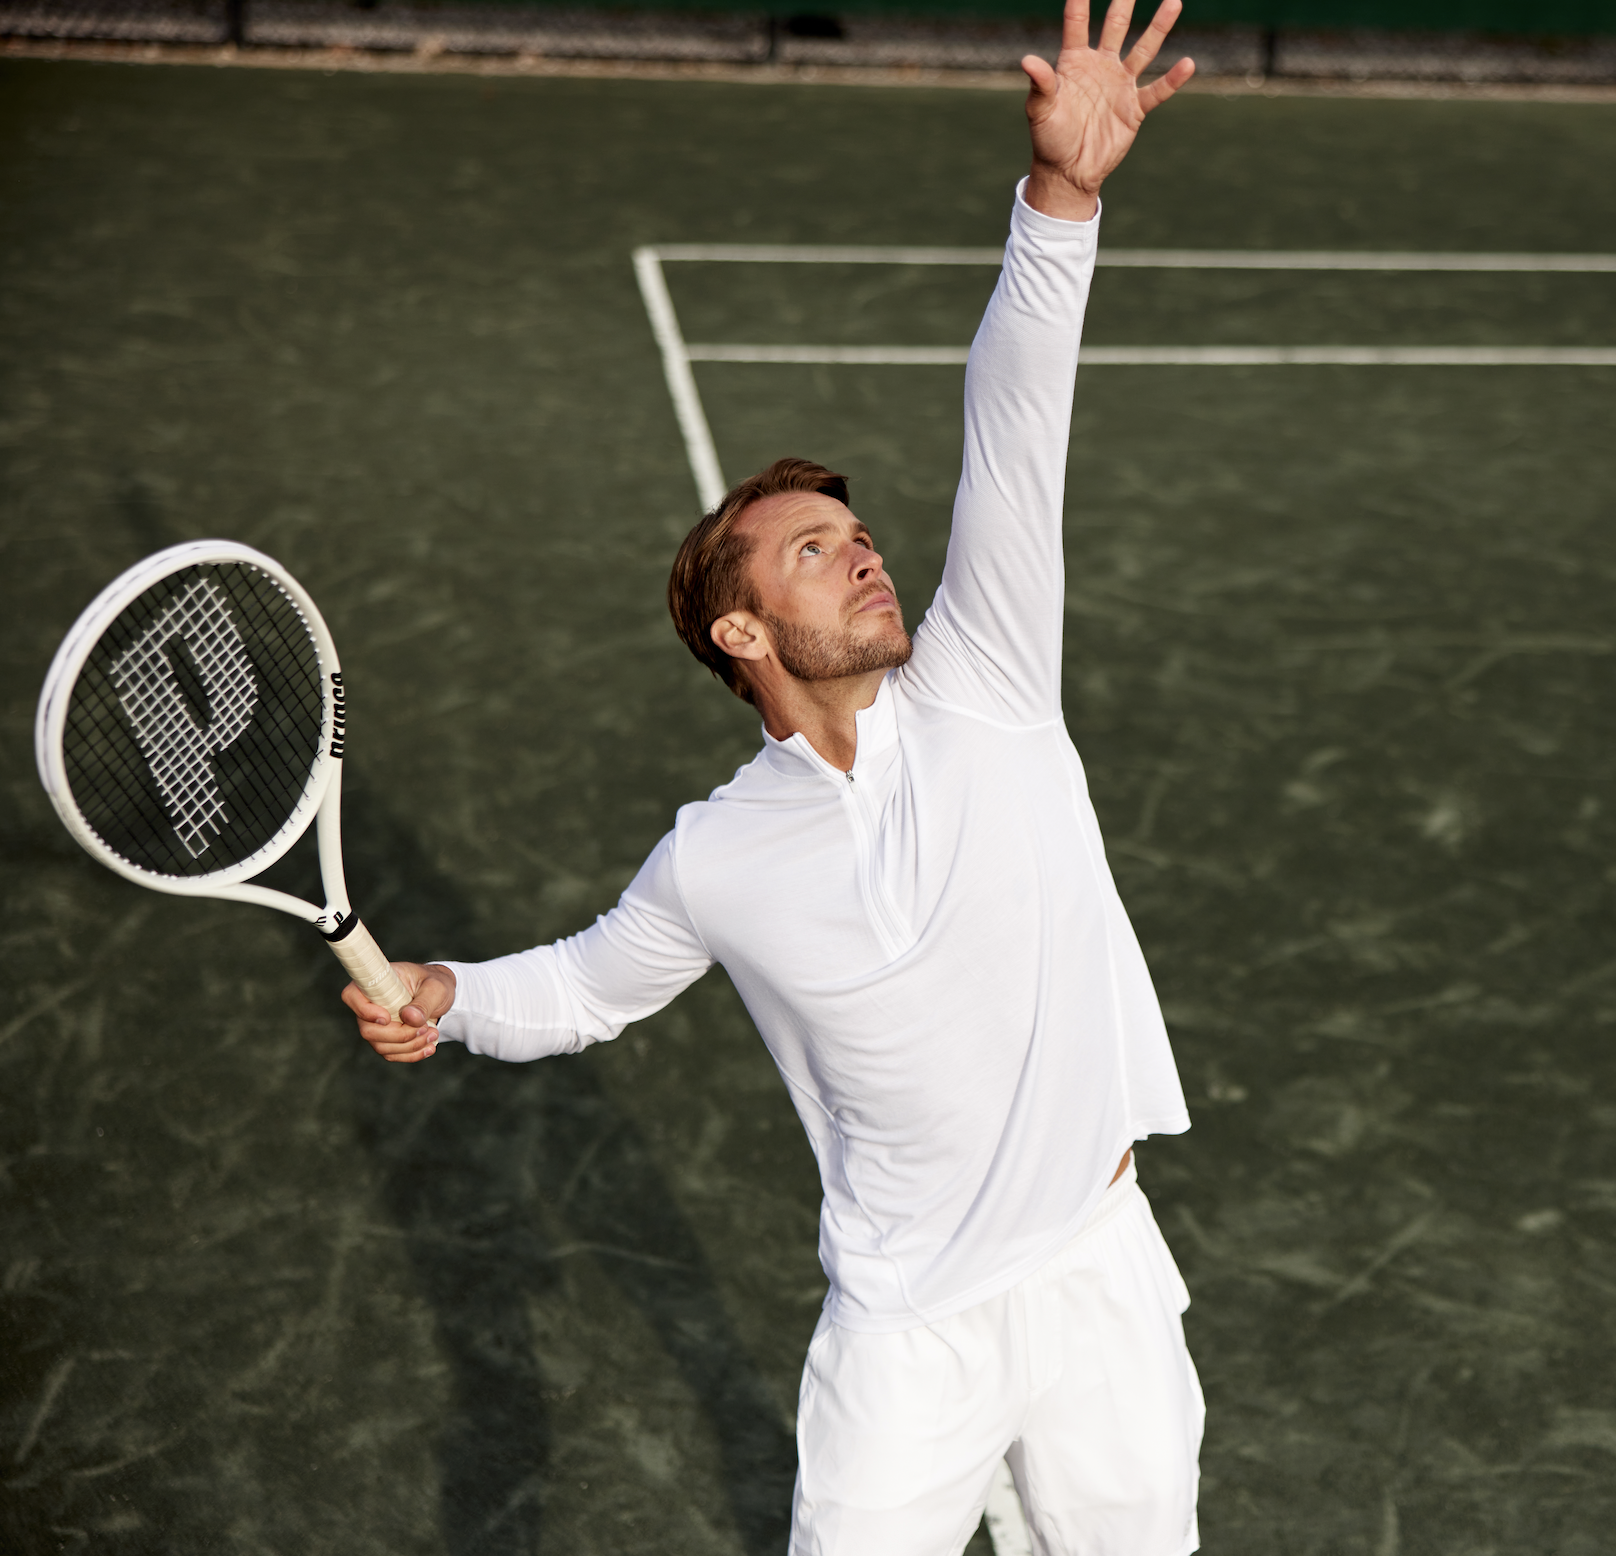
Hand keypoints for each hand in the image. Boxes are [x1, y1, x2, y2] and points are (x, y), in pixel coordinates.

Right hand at [343, 960, 456, 1063]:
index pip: (352, 996)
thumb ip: (424, 1001)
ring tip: (433, 1034)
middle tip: (425, 1028)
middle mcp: (370, 1005)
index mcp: (376, 983)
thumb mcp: (436, 987)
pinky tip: (429, 1048)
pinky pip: (391, 1054)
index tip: (387, 1018)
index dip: (364, 1011)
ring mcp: (375, 1025)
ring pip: (381, 1046)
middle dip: (399, 1035)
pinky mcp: (386, 1040)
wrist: (440, 996)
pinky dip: (412, 1054)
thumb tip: (408, 1017)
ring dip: (409, 1046)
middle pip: (368, 1030)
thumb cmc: (434, 984)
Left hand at [1021, 0, 1194, 221]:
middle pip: (1115, 26)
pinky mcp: (1134, 108)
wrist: (1068, 171)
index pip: (1078, 23)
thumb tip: (1027, 60)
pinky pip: (1156, 90)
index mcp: (1074, 62)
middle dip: (1124, 2)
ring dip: (1158, 27)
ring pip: (1143, 50)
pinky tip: (1187, 64)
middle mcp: (1100, 66)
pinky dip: (1172, 80)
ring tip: (1174, 2)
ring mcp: (1120, 85)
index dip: (1080, 2)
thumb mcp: (1040, 111)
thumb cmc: (1049, 139)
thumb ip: (1040, 84)